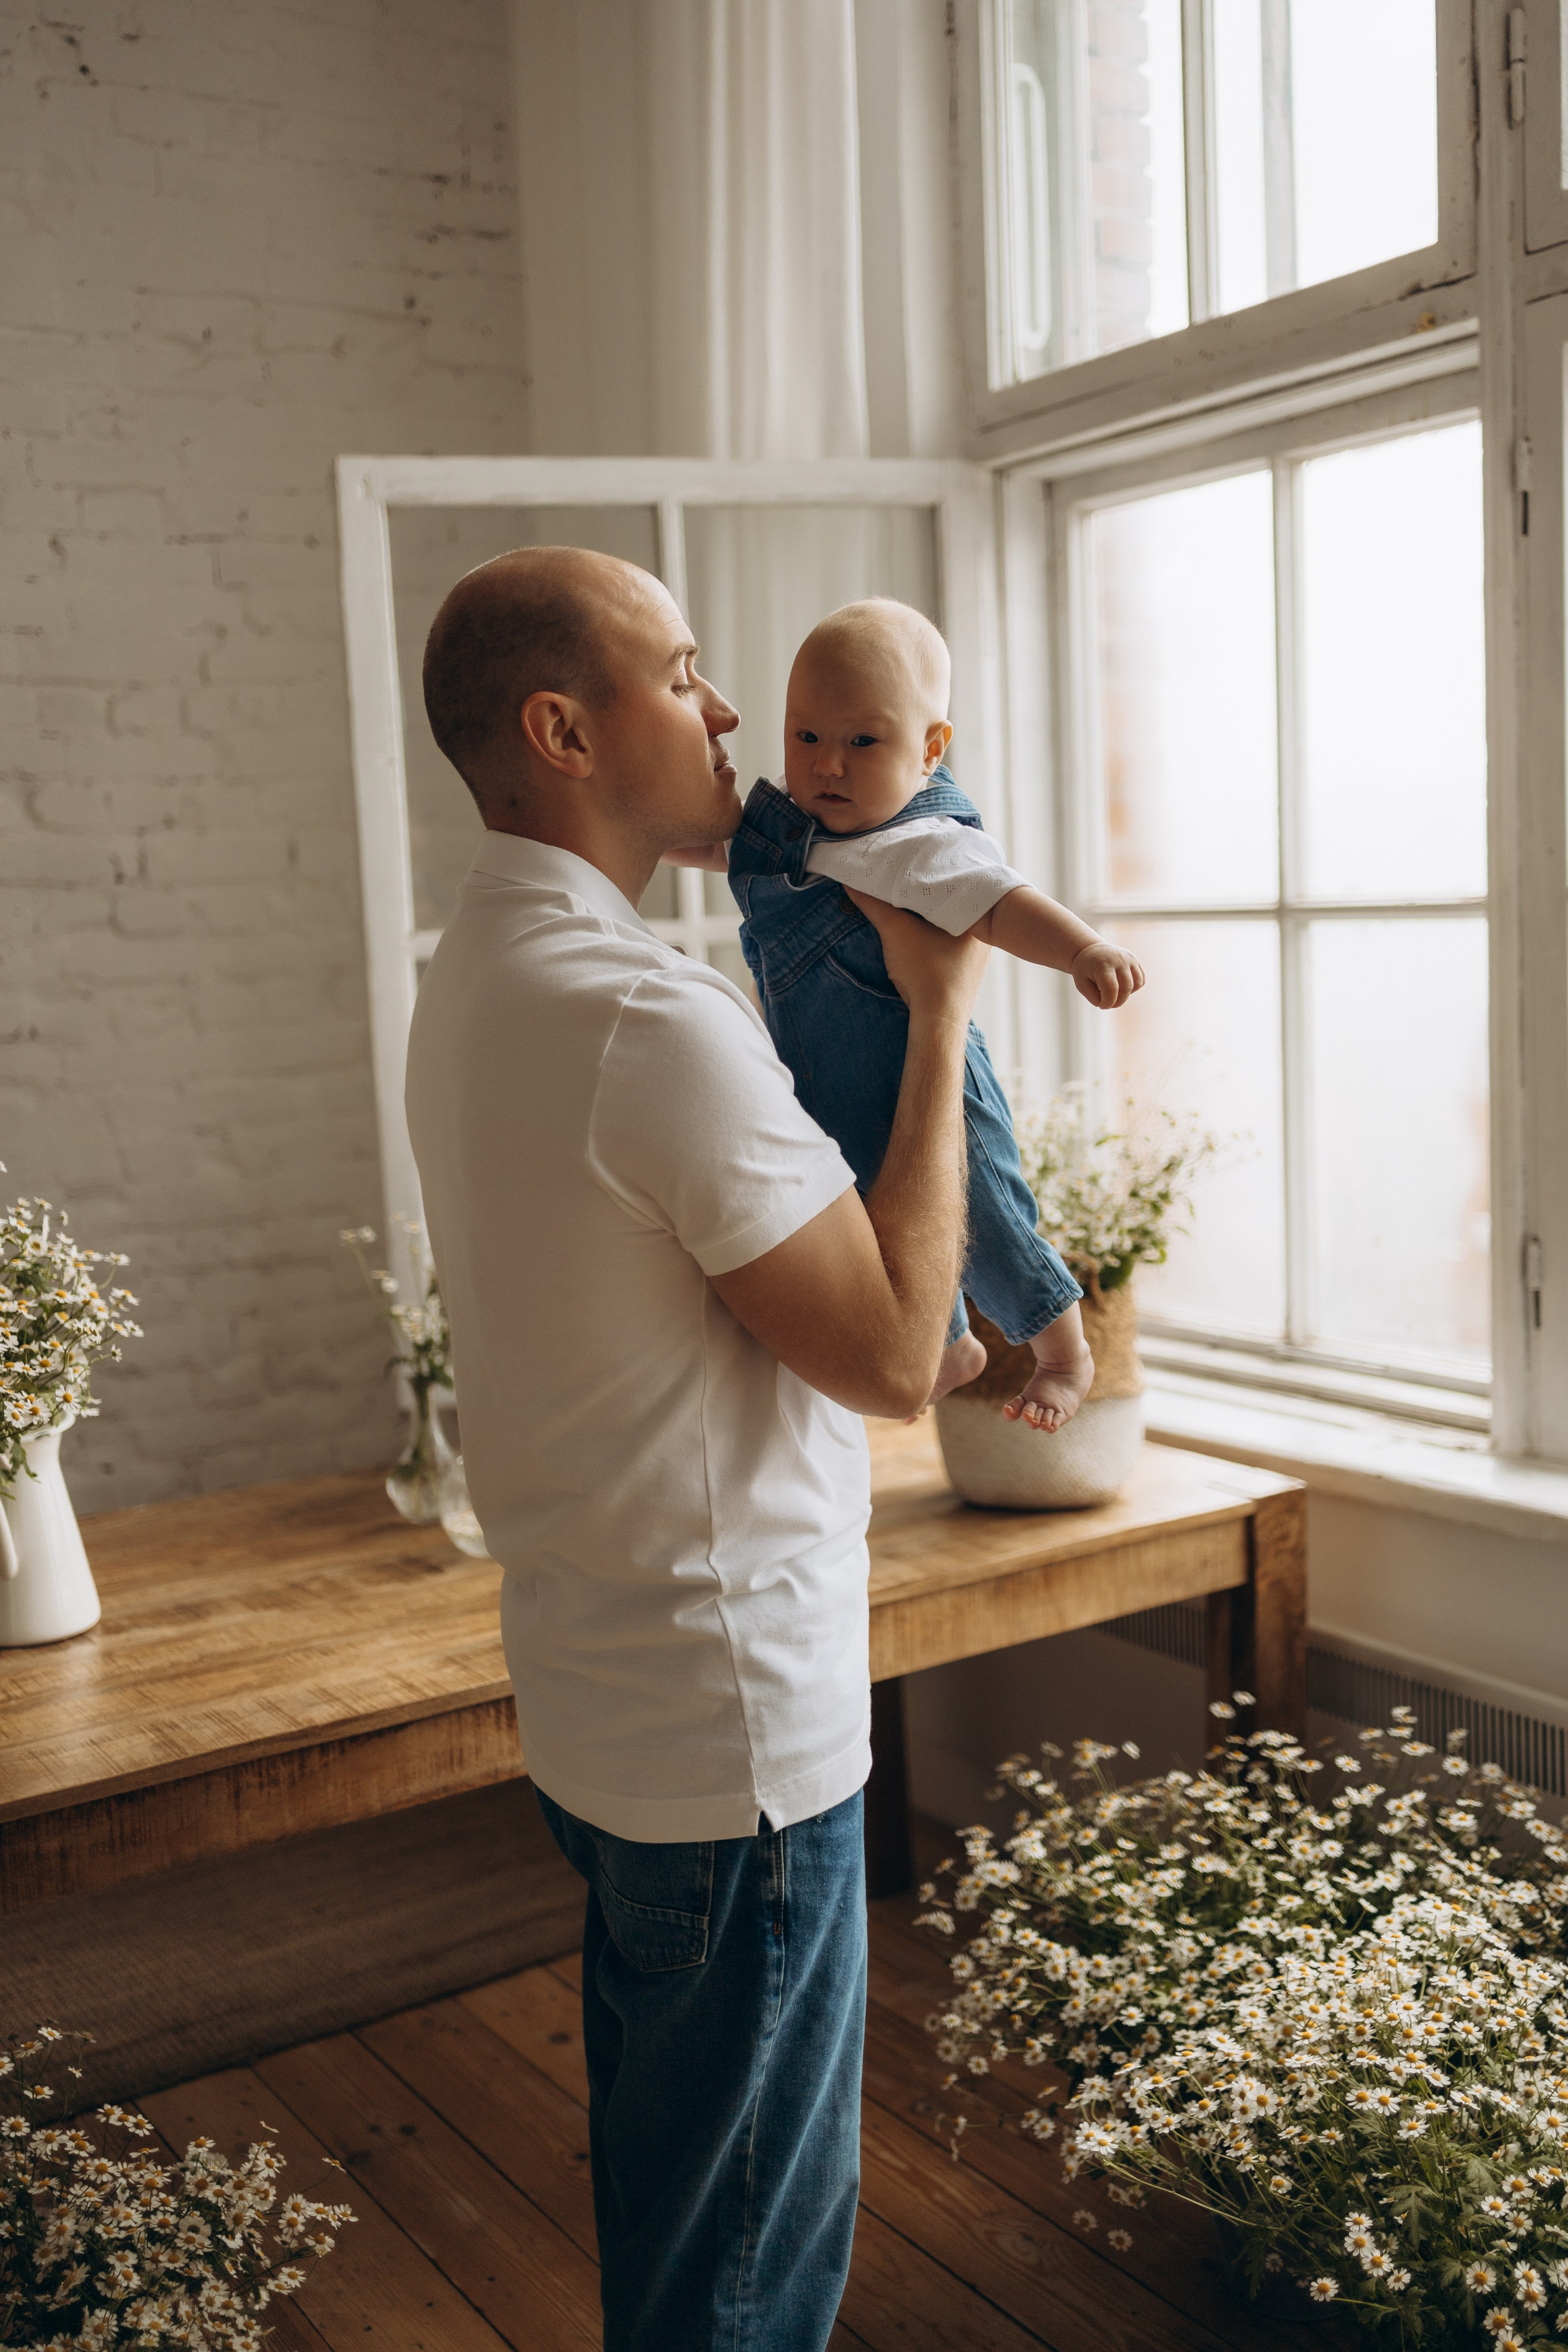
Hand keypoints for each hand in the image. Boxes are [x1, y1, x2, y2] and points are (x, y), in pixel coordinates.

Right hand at [846, 888, 988, 1026]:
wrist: (937, 1023)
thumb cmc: (927, 974)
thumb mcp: (895, 932)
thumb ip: (874, 905)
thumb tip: (851, 883)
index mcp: (976, 920)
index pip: (953, 888)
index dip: (932, 877)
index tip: (915, 869)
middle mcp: (983, 939)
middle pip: (951, 908)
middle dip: (929, 900)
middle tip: (910, 885)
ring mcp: (976, 960)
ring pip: (950, 930)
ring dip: (932, 922)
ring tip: (911, 909)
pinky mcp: (966, 976)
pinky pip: (950, 948)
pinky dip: (935, 941)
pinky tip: (921, 940)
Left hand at [1071, 938, 1143, 1008]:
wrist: (1091, 950)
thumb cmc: (1085, 969)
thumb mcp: (1082, 984)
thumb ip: (1094, 997)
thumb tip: (1109, 1004)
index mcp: (1103, 964)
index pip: (1111, 988)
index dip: (1108, 1002)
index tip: (1102, 1006)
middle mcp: (1120, 959)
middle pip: (1126, 988)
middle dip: (1118, 1002)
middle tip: (1108, 1004)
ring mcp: (1130, 959)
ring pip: (1137, 984)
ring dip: (1126, 995)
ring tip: (1114, 993)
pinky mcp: (1136, 961)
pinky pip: (1141, 981)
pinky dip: (1133, 988)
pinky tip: (1121, 986)